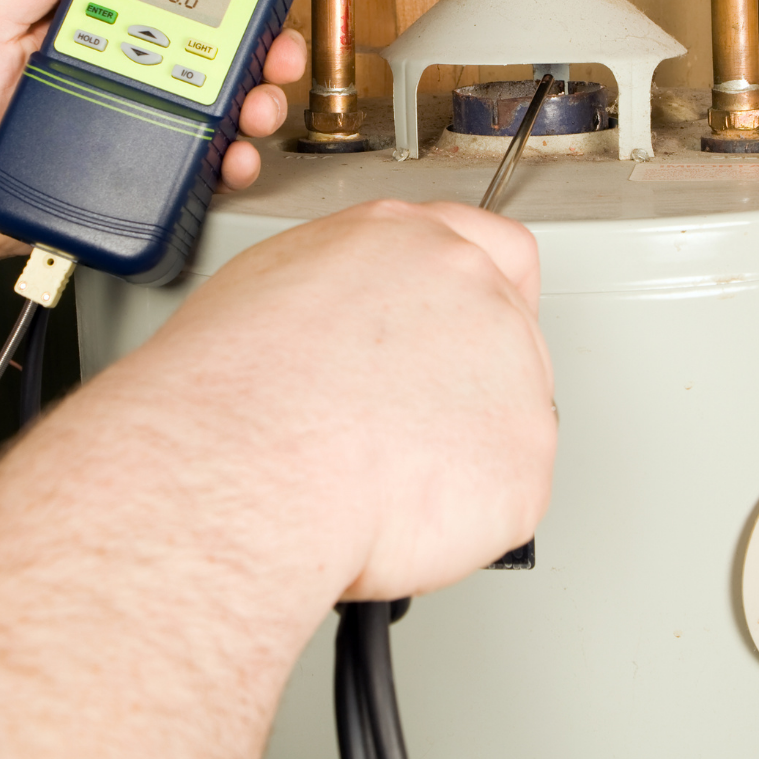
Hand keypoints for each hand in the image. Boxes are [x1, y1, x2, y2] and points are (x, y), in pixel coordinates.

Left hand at [0, 0, 306, 265]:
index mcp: (95, 19)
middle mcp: (126, 65)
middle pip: (217, 49)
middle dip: (263, 47)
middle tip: (274, 51)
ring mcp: (139, 119)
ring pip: (221, 107)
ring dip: (256, 104)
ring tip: (254, 109)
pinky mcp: (141, 172)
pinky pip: (200, 166)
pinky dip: (229, 164)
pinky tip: (231, 159)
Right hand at [97, 199, 555, 599]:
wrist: (251, 465)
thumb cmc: (234, 390)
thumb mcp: (269, 287)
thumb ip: (344, 293)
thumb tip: (346, 330)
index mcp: (406, 241)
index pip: (492, 246)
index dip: (487, 293)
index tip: (471, 327)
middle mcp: (470, 290)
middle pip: (508, 334)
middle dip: (464, 386)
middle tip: (401, 428)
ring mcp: (512, 371)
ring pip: (506, 421)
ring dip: (459, 452)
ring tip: (378, 474)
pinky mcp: (524, 457)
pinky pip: (503, 496)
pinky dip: (460, 517)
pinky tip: (400, 511)